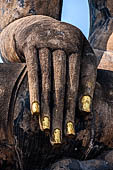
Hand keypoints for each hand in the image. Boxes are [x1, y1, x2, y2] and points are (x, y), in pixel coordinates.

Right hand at [0, 15, 96, 143]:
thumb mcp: (79, 58)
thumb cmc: (63, 46)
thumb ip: (85, 82)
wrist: (40, 26)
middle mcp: (63, 45)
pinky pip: (33, 72)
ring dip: (46, 108)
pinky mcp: (30, 46)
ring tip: (47, 130)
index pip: (76, 84)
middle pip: (61, 86)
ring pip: (46, 82)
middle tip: (59, 138)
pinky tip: (35, 112)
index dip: (74, 108)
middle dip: (60, 113)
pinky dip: (34, 92)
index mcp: (78, 48)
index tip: (71, 131)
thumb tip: (86, 111)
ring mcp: (45, 44)